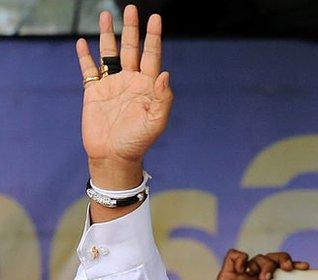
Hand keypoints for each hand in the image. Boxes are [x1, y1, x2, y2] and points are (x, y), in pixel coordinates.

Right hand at [75, 6, 171, 189]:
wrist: (114, 156)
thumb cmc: (138, 142)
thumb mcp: (156, 122)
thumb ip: (163, 98)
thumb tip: (164, 73)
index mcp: (147, 86)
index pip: (152, 55)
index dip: (153, 37)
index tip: (155, 18)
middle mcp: (130, 81)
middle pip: (131, 48)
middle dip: (131, 29)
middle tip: (131, 8)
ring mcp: (112, 84)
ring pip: (109, 53)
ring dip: (108, 35)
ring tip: (106, 15)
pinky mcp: (94, 91)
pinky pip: (88, 69)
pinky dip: (85, 56)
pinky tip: (83, 42)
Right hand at [187, 250, 314, 279]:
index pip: (283, 273)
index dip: (294, 266)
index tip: (306, 268)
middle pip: (272, 261)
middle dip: (282, 259)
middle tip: (288, 268)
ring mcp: (241, 278)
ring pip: (257, 258)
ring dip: (264, 263)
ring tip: (265, 278)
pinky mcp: (226, 276)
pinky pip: (233, 256)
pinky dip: (240, 257)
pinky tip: (244, 268)